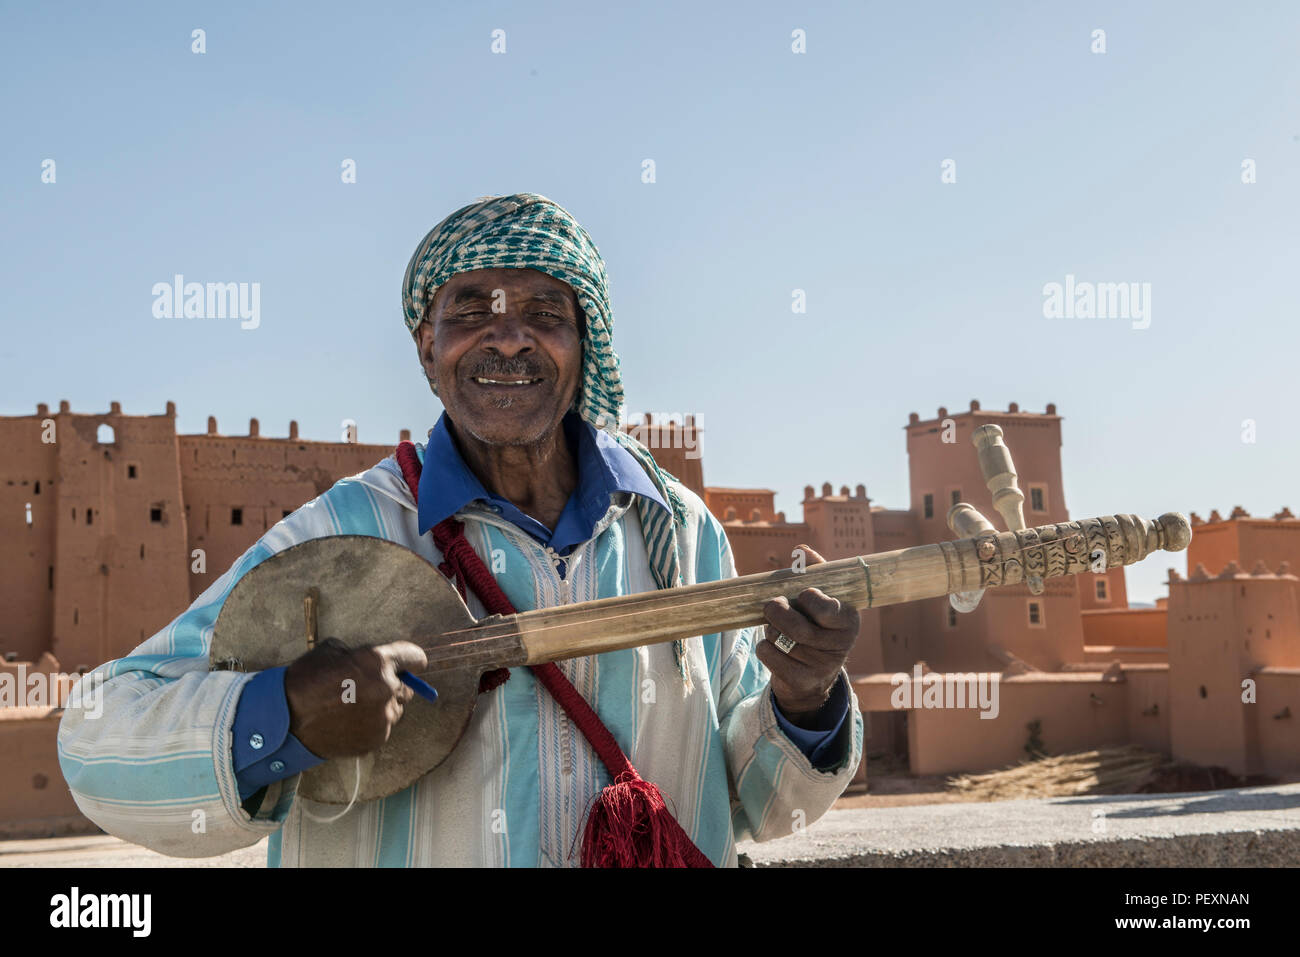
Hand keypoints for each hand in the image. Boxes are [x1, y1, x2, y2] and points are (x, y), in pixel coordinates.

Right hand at [283, 638, 427, 758]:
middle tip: (367, 687)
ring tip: (352, 707)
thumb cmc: (305, 680)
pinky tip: (348, 722)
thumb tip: (375, 662)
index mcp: (378, 663)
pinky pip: (382, 728)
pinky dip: (371, 724)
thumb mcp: (332, 651)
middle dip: (391, 685)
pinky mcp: (376, 739)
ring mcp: (383, 718)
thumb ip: (360, 655)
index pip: (414, 657)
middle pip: (406, 687)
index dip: (411, 659)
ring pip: (394, 709)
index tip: (411, 664)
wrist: (284, 719)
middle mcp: (386, 690)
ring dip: (381, 706)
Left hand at [756, 545, 857, 723]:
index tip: (803, 595)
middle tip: (771, 605)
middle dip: (777, 612)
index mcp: (849, 620)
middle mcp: (840, 646)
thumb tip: (802, 550)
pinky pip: (769, 656)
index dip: (809, 598)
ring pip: (780, 640)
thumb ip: (815, 572)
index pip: (826, 608)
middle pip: (798, 628)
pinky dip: (764, 647)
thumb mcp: (823, 598)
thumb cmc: (817, 624)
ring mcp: (822, 667)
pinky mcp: (802, 681)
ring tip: (776, 627)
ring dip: (770, 629)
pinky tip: (773, 645)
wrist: (815, 675)